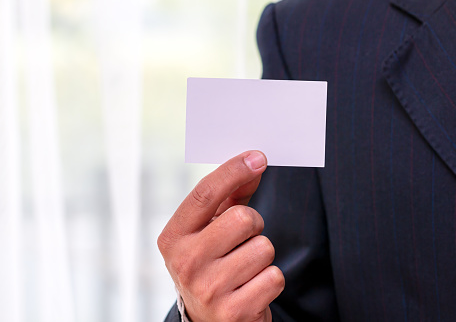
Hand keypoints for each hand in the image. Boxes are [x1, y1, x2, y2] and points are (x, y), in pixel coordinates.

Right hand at [158, 151, 284, 321]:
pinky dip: (270, 280)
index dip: (233, 171)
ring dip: (262, 255)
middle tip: (244, 239)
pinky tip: (251, 288)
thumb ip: (230, 195)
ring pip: (264, 248)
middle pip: (243, 218)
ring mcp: (208, 289)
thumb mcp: (210, 229)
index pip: (205, 194)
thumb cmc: (212, 263)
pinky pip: (274, 277)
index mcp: (174, 236)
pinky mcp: (233, 312)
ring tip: (245, 267)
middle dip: (254, 226)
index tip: (258, 157)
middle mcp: (185, 262)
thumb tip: (254, 163)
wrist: (209, 319)